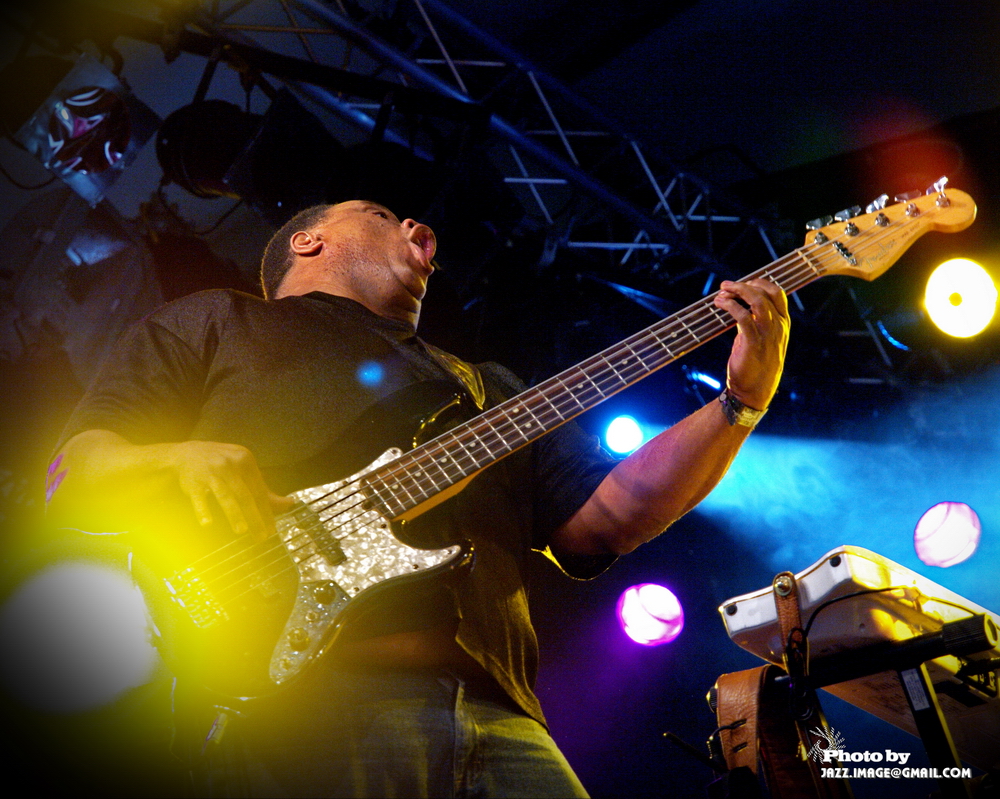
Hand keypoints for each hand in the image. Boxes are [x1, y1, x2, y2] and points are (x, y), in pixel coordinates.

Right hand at [165, 440, 294, 539]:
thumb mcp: (243, 470)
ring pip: (226, 496)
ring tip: (242, 530)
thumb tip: (289, 504)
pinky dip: (203, 511)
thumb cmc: (221, 465)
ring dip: (234, 514)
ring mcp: (211, 472)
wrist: (185, 454)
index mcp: (245, 460)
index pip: (259, 490)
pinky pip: (199, 498)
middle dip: (255, 517)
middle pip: (246, 495)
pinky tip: (208, 524)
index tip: (272, 529)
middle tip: (262, 536)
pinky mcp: (193, 482)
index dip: (267, 511)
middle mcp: (229, 464)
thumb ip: (263, 489)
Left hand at [713, 278, 789, 409]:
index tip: (743, 283)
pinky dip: (731, 306)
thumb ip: (755, 322)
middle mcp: (778, 326)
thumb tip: (740, 306)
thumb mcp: (761, 339)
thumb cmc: (756, 365)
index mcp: (782, 324)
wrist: (754, 392)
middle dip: (745, 285)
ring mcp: (767, 334)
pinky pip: (743, 316)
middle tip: (726, 286)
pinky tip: (721, 304)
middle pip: (767, 293)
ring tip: (721, 292)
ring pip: (757, 301)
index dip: (760, 283)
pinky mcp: (753, 342)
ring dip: (737, 291)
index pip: (777, 293)